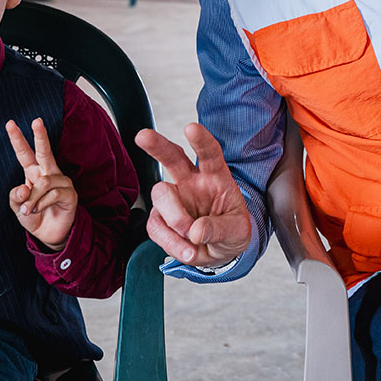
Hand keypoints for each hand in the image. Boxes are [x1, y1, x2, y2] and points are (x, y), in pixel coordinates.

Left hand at [7, 118, 77, 250]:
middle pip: (44, 151)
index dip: (17, 139)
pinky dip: (42, 204)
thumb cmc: (34, 217)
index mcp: (33, 173)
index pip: (25, 153)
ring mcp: (61, 182)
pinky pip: (53, 193)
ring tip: (28, 210)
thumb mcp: (17, 208)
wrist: (49, 235)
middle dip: (40, 136)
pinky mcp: (69, 193)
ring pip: (44, 182)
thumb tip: (24, 188)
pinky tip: (40, 210)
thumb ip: (16, 197)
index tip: (10, 123)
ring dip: (32, 199)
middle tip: (36, 120)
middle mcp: (48, 173)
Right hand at [136, 124, 250, 266]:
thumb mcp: (237, 232)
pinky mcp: (160, 218)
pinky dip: (170, 242)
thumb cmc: (231, 232)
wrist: (219, 252)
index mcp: (215, 176)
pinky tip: (186, 250)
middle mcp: (191, 181)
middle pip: (172, 156)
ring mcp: (174, 198)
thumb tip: (196, 231)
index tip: (191, 128)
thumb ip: (219, 229)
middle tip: (142, 136)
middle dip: (157, 145)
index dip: (201, 140)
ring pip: (160, 194)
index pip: (209, 153)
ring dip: (176, 219)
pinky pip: (156, 226)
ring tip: (193, 240)